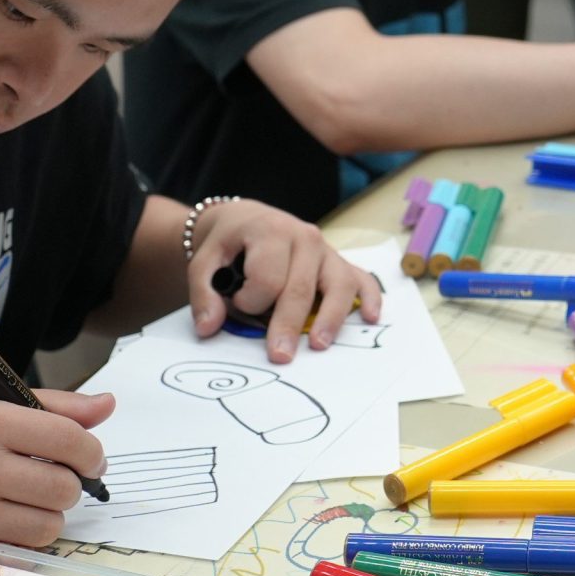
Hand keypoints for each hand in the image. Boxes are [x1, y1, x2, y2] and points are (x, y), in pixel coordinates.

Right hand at [0, 390, 115, 548]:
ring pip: (49, 522)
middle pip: (64, 486)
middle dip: (73, 483)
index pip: (68, 439)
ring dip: (52, 511)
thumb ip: (56, 406)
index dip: (92, 452)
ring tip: (33, 497)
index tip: (90, 458)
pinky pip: (24, 544)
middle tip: (60, 476)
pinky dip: (30, 532)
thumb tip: (107, 405)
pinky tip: (12, 515)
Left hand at [187, 200, 383, 362]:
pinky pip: (362, 278)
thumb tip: (209, 327)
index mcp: (271, 232)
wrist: (249, 220)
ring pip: (339, 284)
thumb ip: (204, 294)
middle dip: (288, 324)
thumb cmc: (229, 243)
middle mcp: (305, 237)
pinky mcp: (340, 262)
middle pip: (301, 288)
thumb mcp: (205, 261)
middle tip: (279, 356)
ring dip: (331, 317)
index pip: (266, 278)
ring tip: (319, 344)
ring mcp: (327, 250)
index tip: (237, 304)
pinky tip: (370, 318)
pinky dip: (371, 298)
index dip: (249, 301)